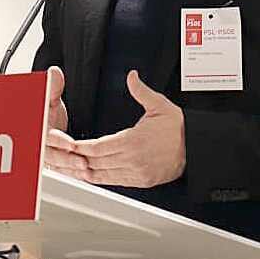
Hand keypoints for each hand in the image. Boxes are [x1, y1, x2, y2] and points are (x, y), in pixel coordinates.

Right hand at [43, 67, 91, 176]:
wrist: (42, 125)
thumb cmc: (45, 113)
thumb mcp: (49, 98)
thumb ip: (52, 87)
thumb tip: (54, 73)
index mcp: (38, 127)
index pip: (45, 136)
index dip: (58, 140)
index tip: (70, 143)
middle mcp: (39, 144)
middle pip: (51, 155)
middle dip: (67, 160)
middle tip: (82, 162)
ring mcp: (45, 156)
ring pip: (57, 166)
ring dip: (71, 169)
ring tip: (86, 170)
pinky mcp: (54, 165)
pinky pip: (63, 171)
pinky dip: (73, 174)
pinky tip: (85, 176)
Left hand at [57, 70, 185, 187]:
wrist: (197, 149)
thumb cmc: (179, 128)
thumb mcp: (160, 105)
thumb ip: (141, 91)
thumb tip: (132, 77)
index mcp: (133, 141)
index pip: (98, 147)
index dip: (80, 148)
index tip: (68, 145)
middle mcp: (132, 160)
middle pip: (96, 162)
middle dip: (77, 160)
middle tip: (61, 158)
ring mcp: (136, 173)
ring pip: (103, 175)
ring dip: (85, 172)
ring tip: (70, 169)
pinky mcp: (141, 181)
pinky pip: (115, 181)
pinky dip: (100, 179)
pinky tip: (90, 175)